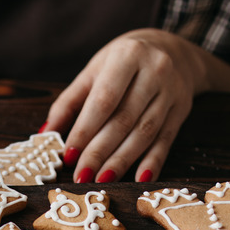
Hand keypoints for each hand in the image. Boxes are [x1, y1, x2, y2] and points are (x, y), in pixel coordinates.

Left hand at [45, 28, 229, 182]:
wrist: (172, 49)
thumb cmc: (122, 62)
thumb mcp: (93, 71)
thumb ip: (68, 102)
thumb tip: (47, 134)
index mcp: (127, 56)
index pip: (104, 100)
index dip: (85, 130)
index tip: (69, 154)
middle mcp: (154, 71)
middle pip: (124, 119)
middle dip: (100, 151)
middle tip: (82, 175)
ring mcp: (171, 92)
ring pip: (145, 133)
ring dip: (122, 161)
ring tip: (102, 179)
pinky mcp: (182, 110)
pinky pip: (166, 140)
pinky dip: (153, 162)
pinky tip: (140, 179)